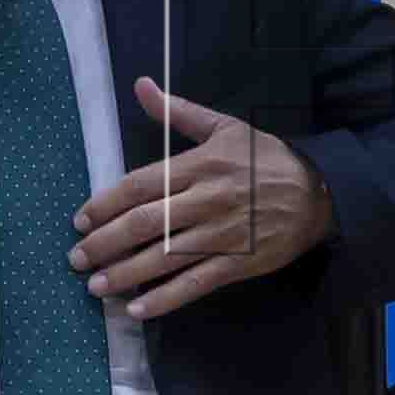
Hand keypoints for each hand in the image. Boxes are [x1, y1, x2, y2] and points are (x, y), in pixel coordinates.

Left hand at [71, 83, 335, 319]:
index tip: (81, 220)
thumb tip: (141, 85)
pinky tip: (138, 309)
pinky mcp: (238, 262)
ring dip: (126, 274)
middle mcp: (207, 200)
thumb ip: (178, 112)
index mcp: (200, 165)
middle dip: (106, 243)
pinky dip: (165, 298)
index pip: (141, 185)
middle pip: (146, 223)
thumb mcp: (224, 128)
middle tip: (77, 258)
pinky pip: (196, 284)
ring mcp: (223, 234)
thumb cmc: (266, 159)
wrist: (318, 193)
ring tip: (95, 286)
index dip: (106, 204)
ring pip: (166, 257)